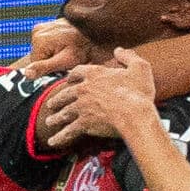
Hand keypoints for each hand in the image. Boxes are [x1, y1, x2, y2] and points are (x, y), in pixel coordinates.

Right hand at [17, 17, 98, 76]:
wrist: (92, 33)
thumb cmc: (83, 47)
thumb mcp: (65, 61)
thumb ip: (45, 67)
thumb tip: (27, 74)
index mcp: (39, 40)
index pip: (35, 65)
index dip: (49, 69)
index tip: (61, 66)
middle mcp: (37, 31)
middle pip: (38, 57)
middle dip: (50, 61)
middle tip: (66, 59)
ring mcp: (40, 28)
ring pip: (41, 51)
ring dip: (52, 55)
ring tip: (66, 51)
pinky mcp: (45, 27)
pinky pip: (44, 44)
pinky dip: (53, 47)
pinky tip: (64, 45)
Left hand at [40, 48, 157, 148]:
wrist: (135, 114)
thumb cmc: (139, 92)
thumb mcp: (139, 67)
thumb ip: (128, 56)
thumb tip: (119, 50)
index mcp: (95, 74)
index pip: (77, 72)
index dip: (72, 76)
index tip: (69, 80)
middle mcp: (83, 89)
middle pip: (65, 93)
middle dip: (58, 99)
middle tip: (52, 104)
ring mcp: (81, 107)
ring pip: (64, 112)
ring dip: (55, 117)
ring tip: (50, 122)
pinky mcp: (84, 123)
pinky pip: (68, 131)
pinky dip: (60, 137)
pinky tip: (53, 141)